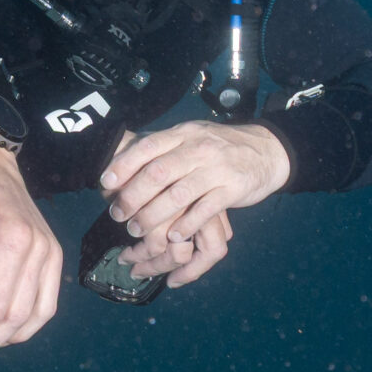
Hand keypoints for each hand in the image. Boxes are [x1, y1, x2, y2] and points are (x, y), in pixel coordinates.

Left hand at [98, 121, 290, 288]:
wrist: (266, 150)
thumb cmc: (218, 147)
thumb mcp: (191, 137)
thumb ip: (163, 148)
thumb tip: (121, 162)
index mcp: (183, 134)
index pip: (148, 147)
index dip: (124, 164)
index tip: (105, 183)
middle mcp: (198, 148)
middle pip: (159, 173)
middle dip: (133, 196)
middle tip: (117, 214)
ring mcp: (217, 168)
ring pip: (179, 195)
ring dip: (153, 216)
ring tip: (136, 230)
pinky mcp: (233, 189)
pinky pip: (205, 210)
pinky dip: (186, 226)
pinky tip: (172, 237)